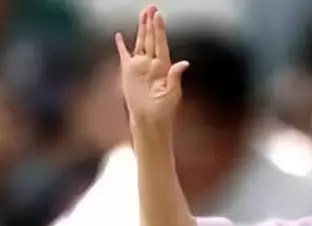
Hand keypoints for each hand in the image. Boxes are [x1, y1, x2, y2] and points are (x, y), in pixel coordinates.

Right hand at [115, 6, 188, 128]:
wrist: (149, 119)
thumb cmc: (164, 109)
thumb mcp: (172, 94)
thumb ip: (176, 77)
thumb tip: (184, 63)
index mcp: (164, 66)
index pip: (161, 43)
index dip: (160, 29)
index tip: (159, 15)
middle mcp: (152, 63)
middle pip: (151, 38)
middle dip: (151, 23)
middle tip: (151, 8)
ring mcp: (140, 66)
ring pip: (140, 42)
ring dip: (141, 28)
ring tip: (143, 14)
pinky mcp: (128, 71)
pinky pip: (124, 55)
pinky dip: (121, 46)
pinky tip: (119, 36)